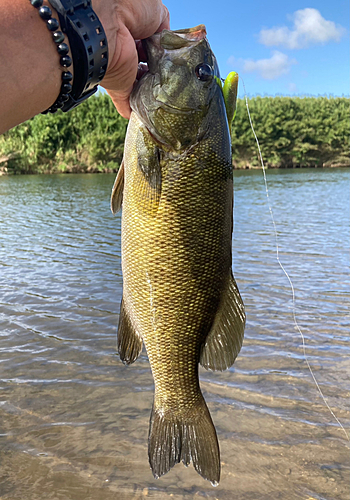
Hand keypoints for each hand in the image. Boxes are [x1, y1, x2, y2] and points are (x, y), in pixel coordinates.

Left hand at [93, 0, 169, 117]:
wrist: (106, 23)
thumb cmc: (129, 7)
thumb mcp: (156, 11)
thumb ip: (164, 28)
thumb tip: (167, 46)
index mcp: (134, 30)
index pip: (151, 46)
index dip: (163, 53)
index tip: (174, 60)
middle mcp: (126, 50)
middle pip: (146, 67)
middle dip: (160, 74)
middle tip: (175, 79)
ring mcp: (121, 71)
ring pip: (139, 86)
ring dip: (152, 92)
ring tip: (170, 95)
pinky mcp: (118, 88)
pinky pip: (129, 103)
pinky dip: (137, 111)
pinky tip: (151, 116)